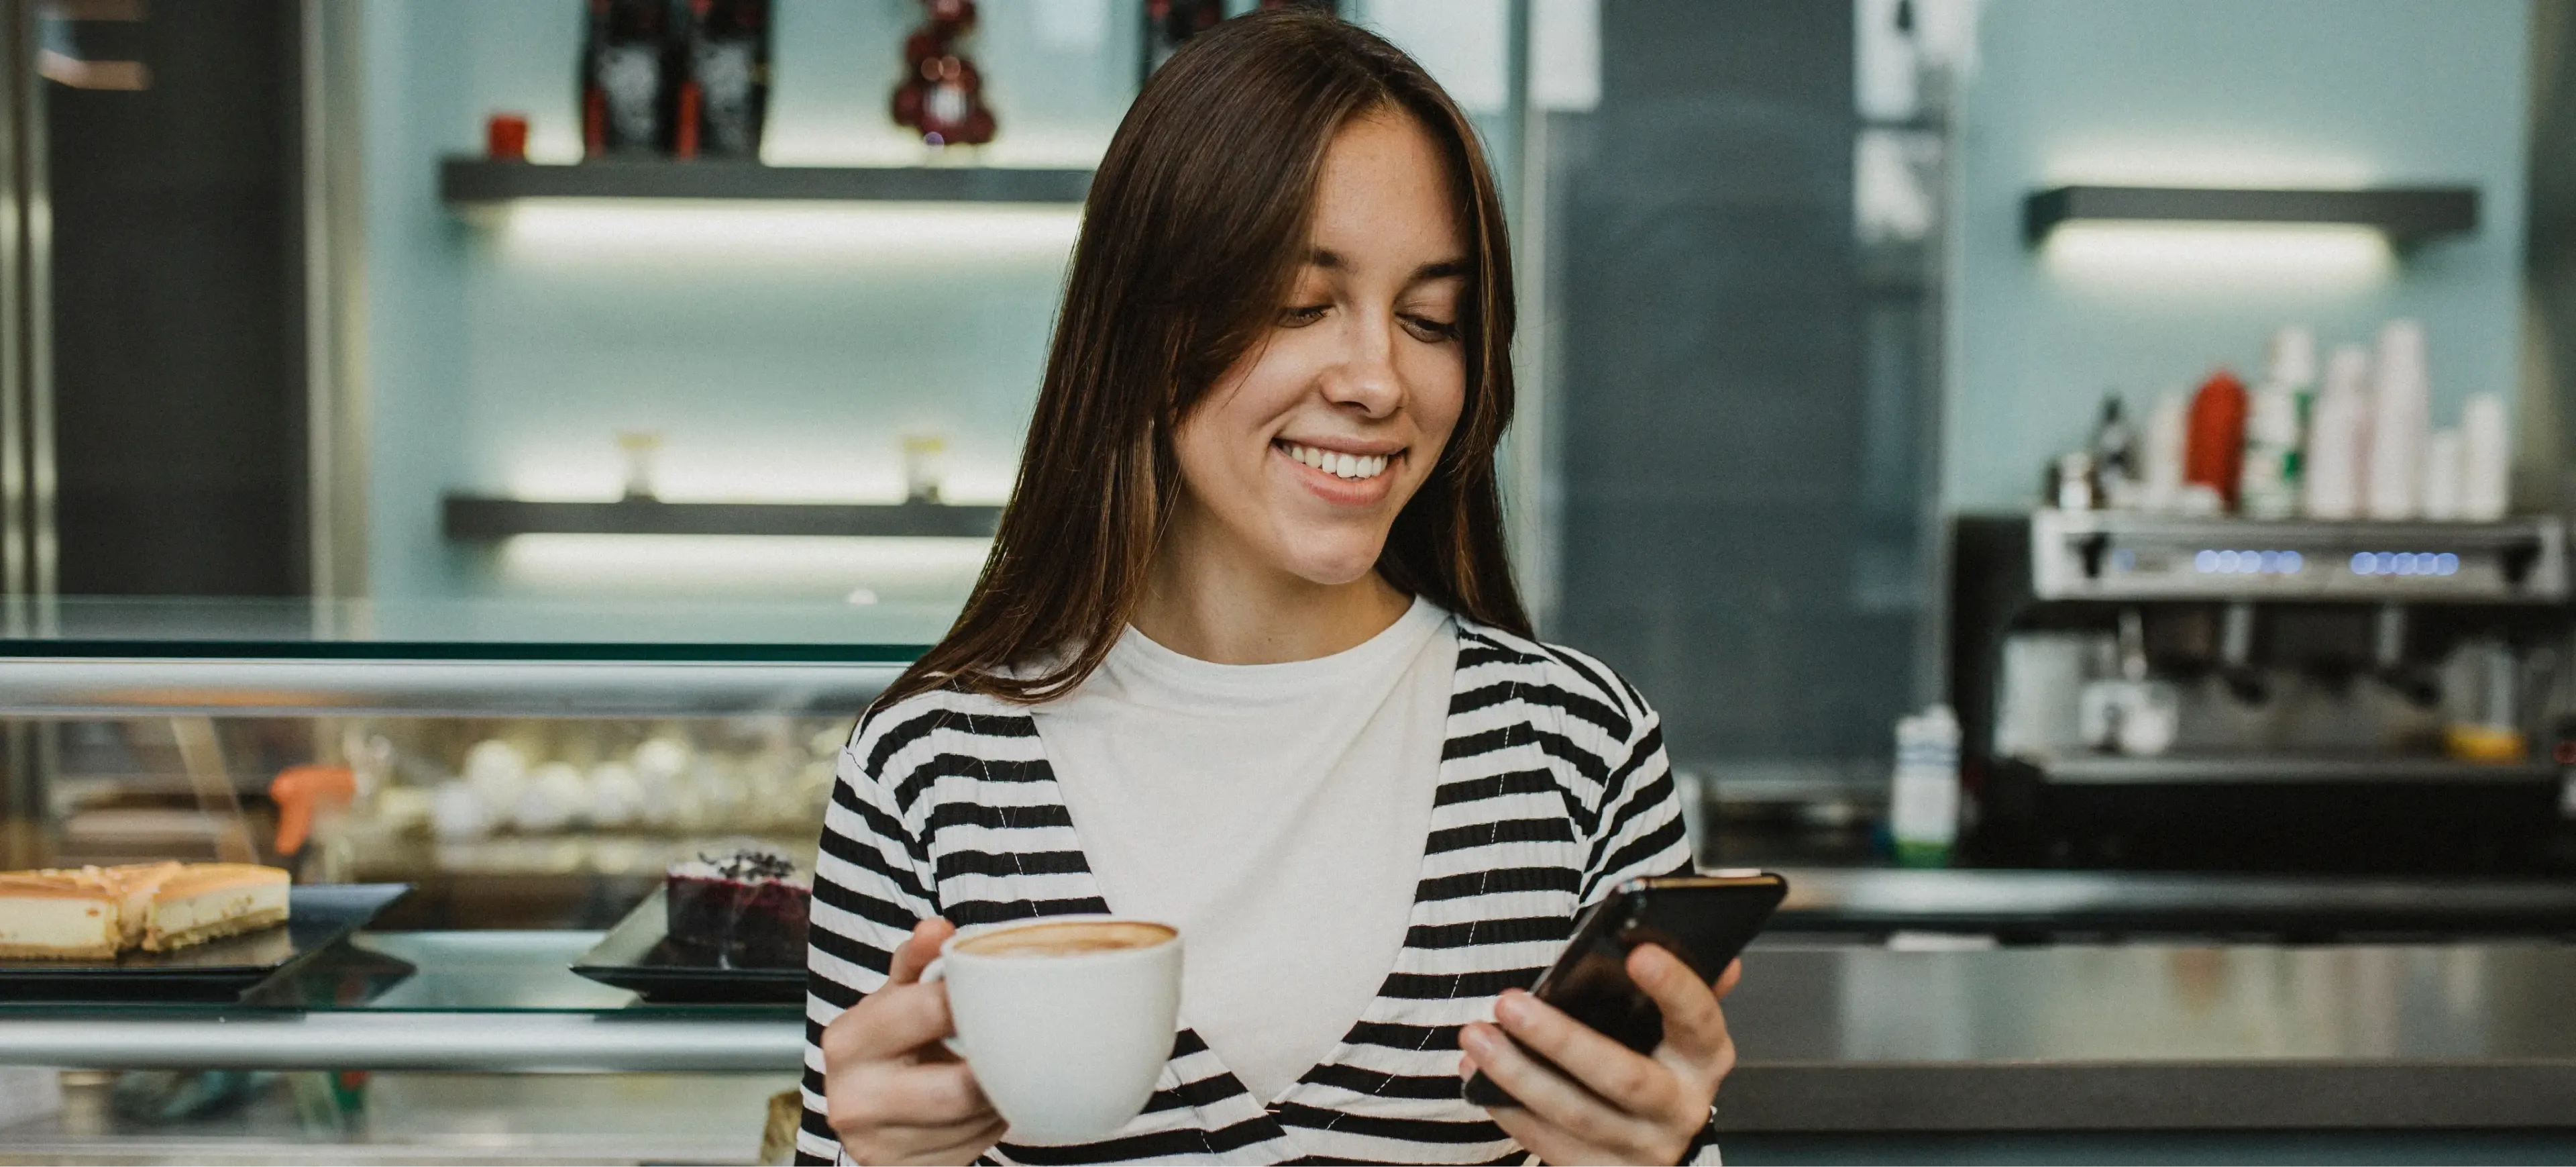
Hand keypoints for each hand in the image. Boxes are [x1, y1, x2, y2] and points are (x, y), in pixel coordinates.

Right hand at [821, 919, 1007, 1166]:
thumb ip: (915, 961)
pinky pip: (971, 1149)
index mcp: (847, 1040)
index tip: (1000, 992)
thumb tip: (937, 928)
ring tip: (1004, 1070)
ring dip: (1001, 1095)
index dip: (973, 1000)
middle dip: (996, 1064)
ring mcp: (877, 1146)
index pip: (924, 1012)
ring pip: (971, 1121)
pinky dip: (991, 1123)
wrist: (868, 1114)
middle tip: (1018, 1042)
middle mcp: (853, 1098)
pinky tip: (989, 1102)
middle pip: (956, 1087)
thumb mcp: (894, 997)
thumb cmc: (892, 1044)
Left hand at [1458, 947, 1741, 1166]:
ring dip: (1518, 1074)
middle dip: (1561, 1040)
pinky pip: (1549, 1144)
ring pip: (1576, 1114)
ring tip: (1476, 1035)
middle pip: (1623, 1078)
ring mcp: (1643, 1149)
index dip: (1673, 987)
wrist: (1649, 1144)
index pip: (1699, 1019)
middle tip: (1509, 1002)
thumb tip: (1718, 956)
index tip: (1637, 952)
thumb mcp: (1674, 1027)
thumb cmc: (1652, 1059)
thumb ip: (1684, 991)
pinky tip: (1477, 1075)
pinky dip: (1508, 1108)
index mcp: (1704, 1059)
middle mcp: (1682, 1108)